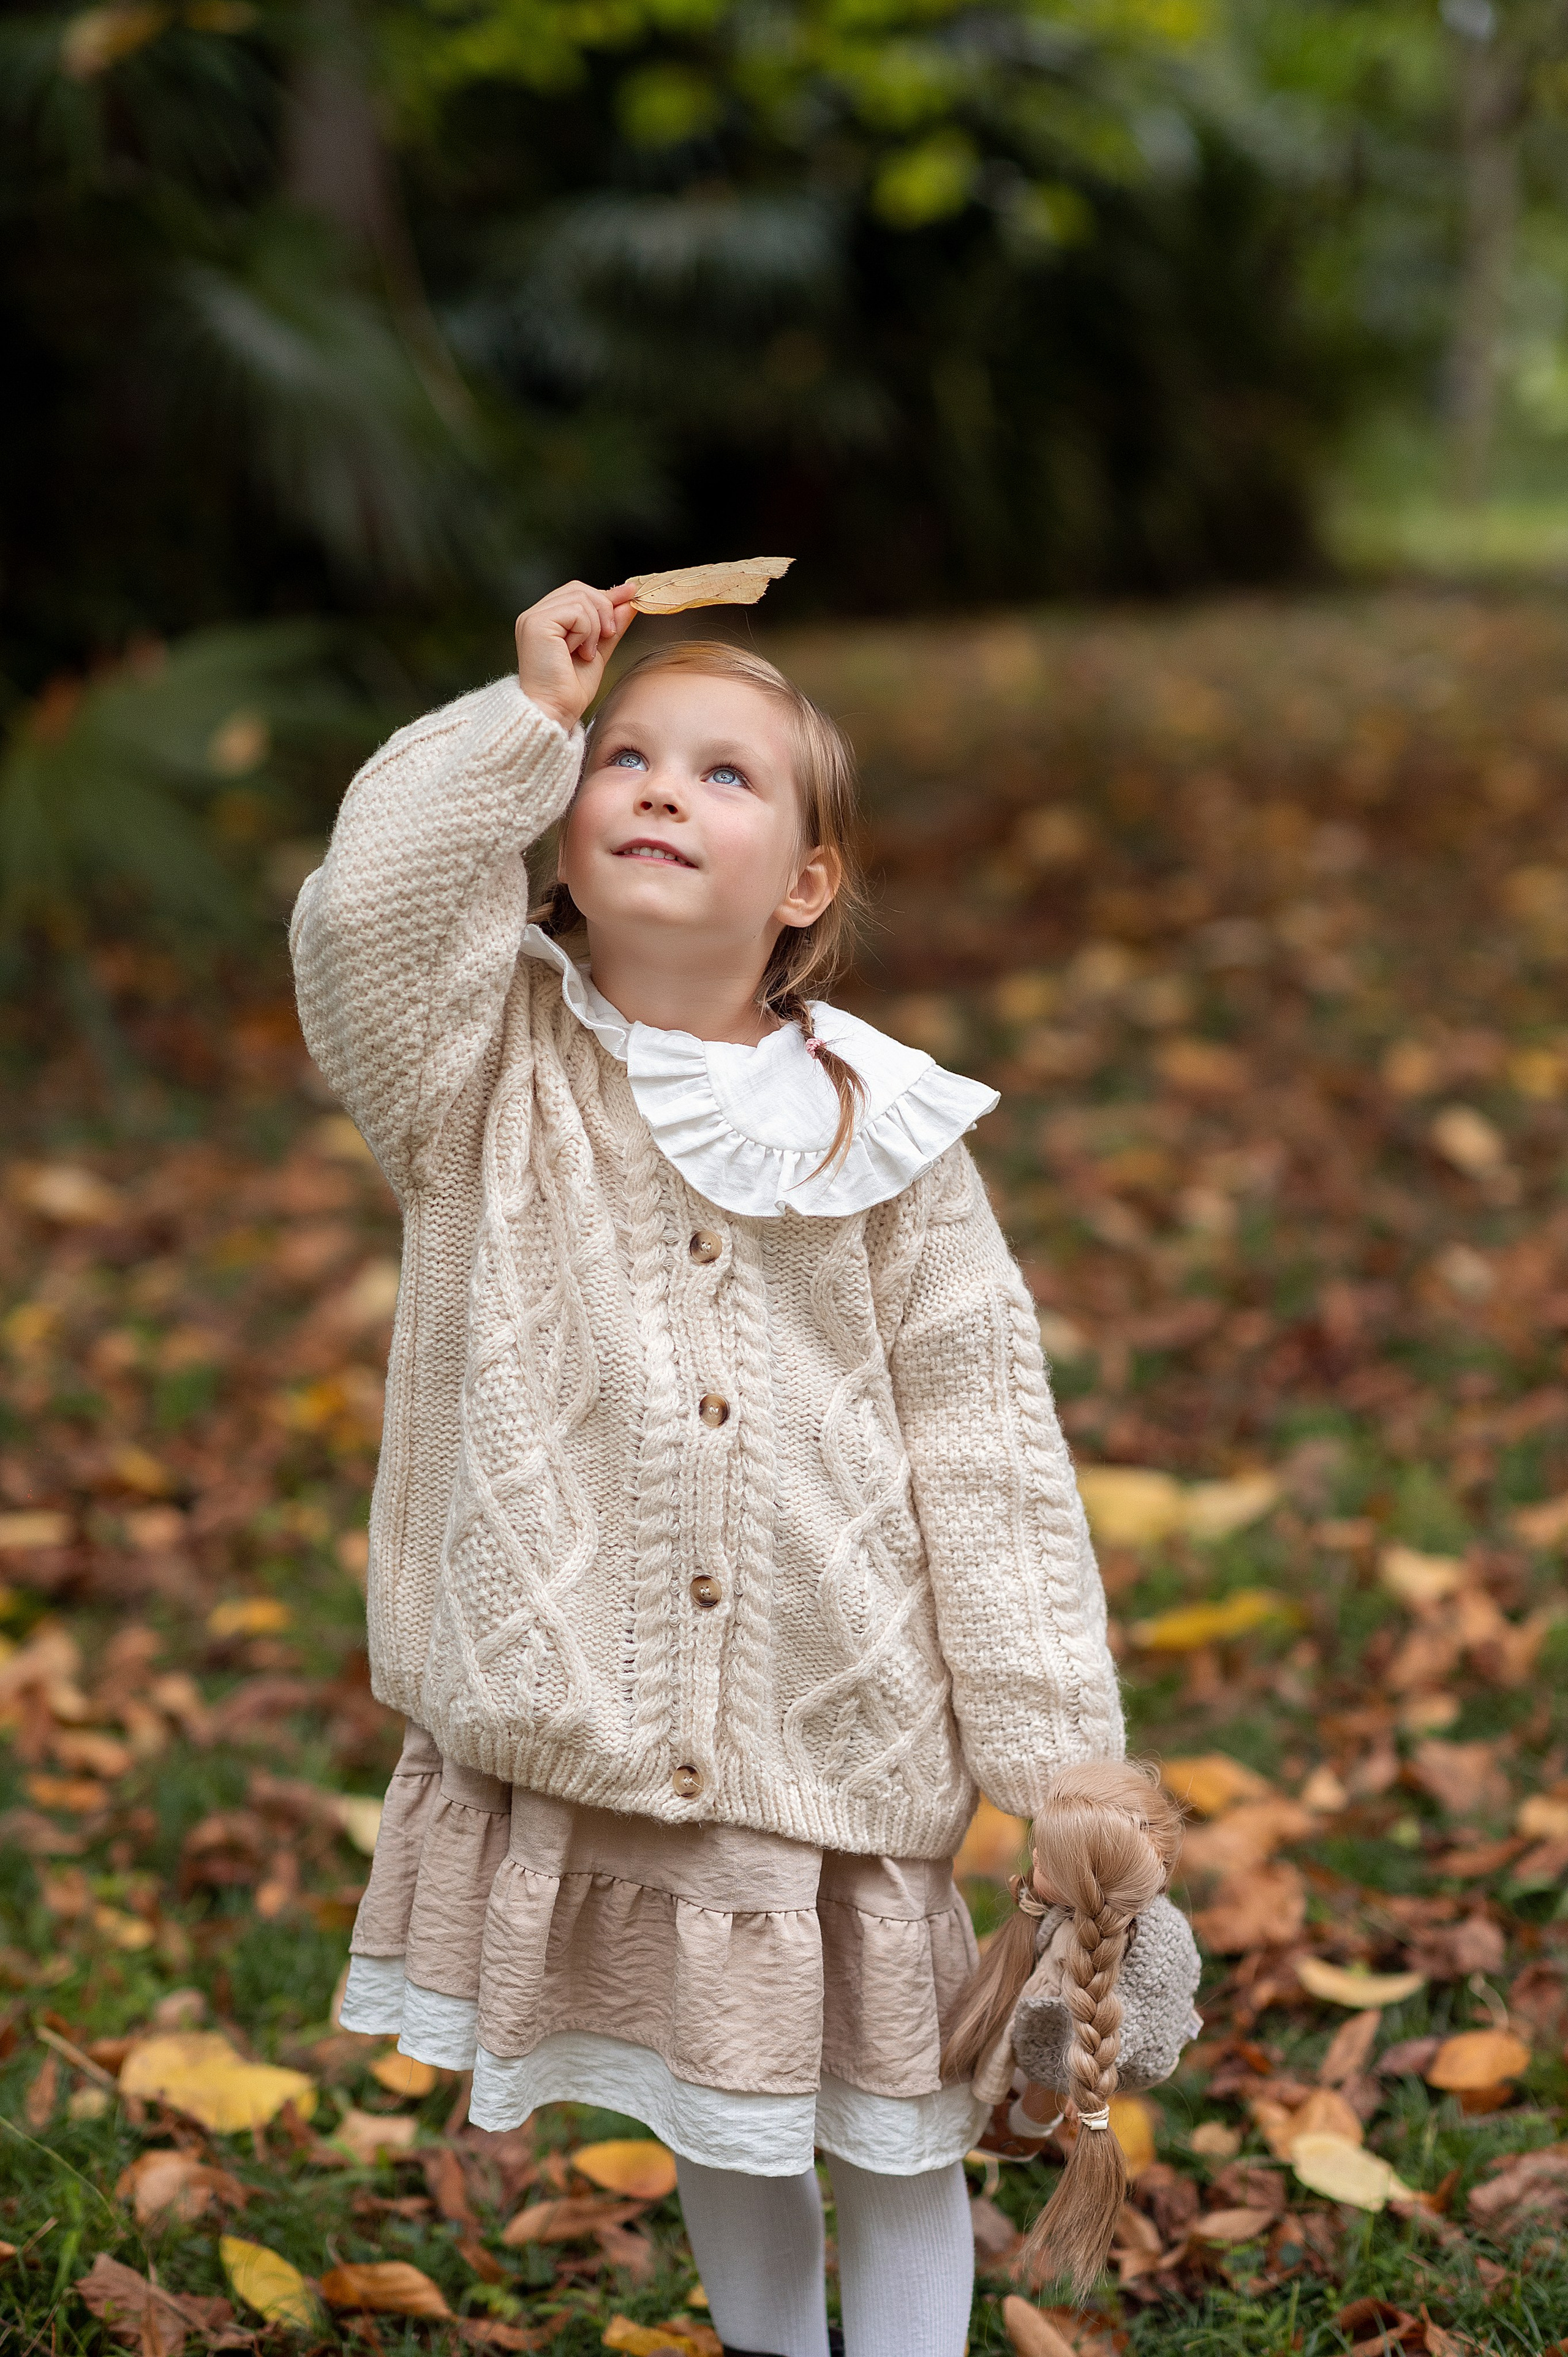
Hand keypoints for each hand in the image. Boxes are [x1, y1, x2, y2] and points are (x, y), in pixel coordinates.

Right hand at [515, 580, 636, 732]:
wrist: (557, 711)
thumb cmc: (571, 690)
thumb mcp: (598, 651)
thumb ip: (610, 626)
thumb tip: (629, 600)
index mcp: (546, 619)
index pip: (578, 592)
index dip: (605, 594)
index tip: (631, 593)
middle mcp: (535, 615)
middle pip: (580, 589)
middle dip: (604, 609)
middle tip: (608, 636)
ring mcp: (533, 618)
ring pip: (580, 598)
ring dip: (595, 627)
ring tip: (587, 653)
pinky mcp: (536, 624)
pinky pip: (576, 612)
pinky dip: (586, 633)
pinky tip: (579, 653)